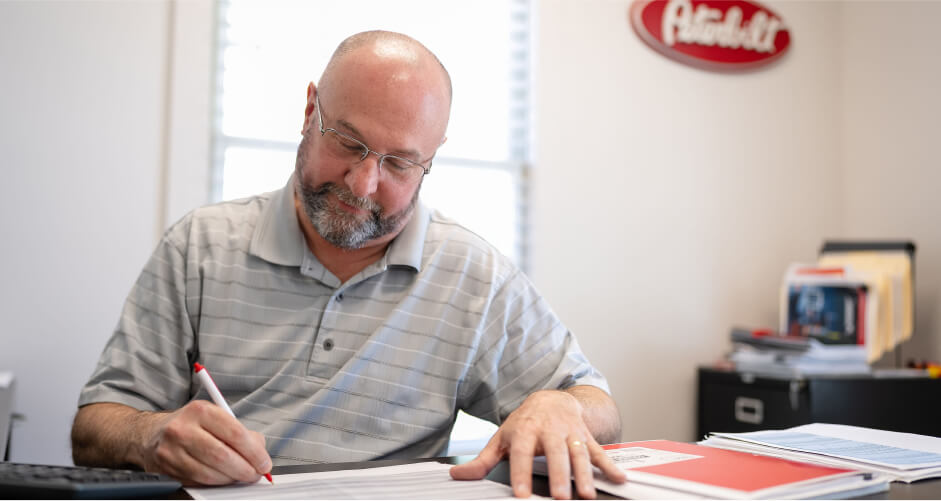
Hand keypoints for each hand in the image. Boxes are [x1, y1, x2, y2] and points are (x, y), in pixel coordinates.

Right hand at [135, 400, 270, 485]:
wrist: (152, 434)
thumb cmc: (190, 425)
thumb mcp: (216, 417)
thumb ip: (241, 432)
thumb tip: (260, 451)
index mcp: (200, 411)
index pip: (235, 434)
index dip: (254, 452)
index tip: (264, 462)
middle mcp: (183, 429)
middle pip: (222, 456)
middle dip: (245, 469)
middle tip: (256, 474)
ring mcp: (172, 450)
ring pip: (210, 472)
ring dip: (231, 478)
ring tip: (241, 476)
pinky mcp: (167, 469)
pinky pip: (198, 481)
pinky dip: (216, 482)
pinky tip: (223, 477)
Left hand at [449, 390, 625, 498]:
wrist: (552, 399)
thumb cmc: (525, 423)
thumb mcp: (502, 438)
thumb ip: (482, 461)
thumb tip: (458, 475)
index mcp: (525, 431)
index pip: (522, 453)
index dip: (521, 473)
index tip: (521, 494)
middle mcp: (549, 430)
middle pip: (555, 454)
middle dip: (559, 475)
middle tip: (561, 497)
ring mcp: (570, 433)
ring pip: (579, 454)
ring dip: (584, 474)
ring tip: (586, 494)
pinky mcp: (586, 437)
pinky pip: (599, 451)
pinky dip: (610, 465)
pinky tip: (619, 479)